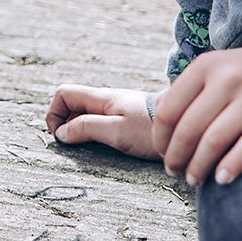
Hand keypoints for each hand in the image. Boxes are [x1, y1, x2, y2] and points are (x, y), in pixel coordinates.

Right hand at [44, 84, 161, 159]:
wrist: (187, 126)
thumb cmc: (151, 129)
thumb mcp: (115, 131)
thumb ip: (86, 128)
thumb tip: (61, 133)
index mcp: (101, 98)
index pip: (63, 94)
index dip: (54, 113)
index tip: (60, 135)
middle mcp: (106, 100)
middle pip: (72, 105)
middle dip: (65, 124)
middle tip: (73, 144)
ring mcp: (117, 110)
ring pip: (86, 115)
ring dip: (80, 130)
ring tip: (90, 147)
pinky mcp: (127, 120)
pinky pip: (101, 123)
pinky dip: (96, 134)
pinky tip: (108, 147)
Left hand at [152, 48, 241, 186]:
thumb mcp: (218, 69)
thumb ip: (190, 90)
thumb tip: (160, 119)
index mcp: (206, 66)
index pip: (170, 110)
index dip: (161, 138)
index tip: (163, 154)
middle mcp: (229, 77)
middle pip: (189, 128)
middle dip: (177, 157)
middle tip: (176, 173)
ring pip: (216, 140)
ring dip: (200, 166)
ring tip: (195, 180)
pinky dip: (233, 164)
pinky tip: (222, 179)